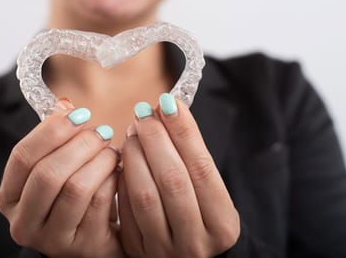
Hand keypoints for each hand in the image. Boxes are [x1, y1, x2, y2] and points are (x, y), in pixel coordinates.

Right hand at [0, 99, 124, 257]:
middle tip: (101, 132)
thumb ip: (55, 137)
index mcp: (9, 198)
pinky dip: (113, 179)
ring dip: (100, 160)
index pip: (22, 157)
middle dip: (80, 145)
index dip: (52, 130)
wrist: (96, 236)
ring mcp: (52, 240)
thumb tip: (65, 105)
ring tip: (112, 151)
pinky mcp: (84, 246)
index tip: (79, 114)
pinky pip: (101, 202)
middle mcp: (23, 223)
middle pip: (48, 173)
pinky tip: (118, 172)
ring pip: (76, 187)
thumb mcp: (57, 166)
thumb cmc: (72, 195)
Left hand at [118, 94, 239, 257]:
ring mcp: (164, 249)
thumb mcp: (208, 190)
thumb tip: (165, 106)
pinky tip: (123, 158)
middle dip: (155, 139)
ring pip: (145, 194)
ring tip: (132, 132)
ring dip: (135, 155)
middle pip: (172, 180)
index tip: (168, 102)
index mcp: (222, 225)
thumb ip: (191, 154)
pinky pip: (125, 208)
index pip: (202, 169)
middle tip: (143, 112)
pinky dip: (123, 178)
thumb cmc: (200, 212)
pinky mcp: (138, 250)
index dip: (184, 132)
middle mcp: (196, 242)